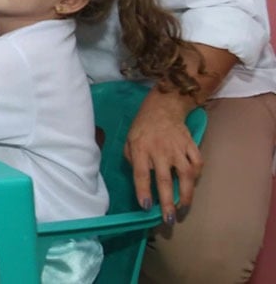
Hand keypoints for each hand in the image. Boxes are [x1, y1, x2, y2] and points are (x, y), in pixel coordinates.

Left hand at [123, 92, 203, 223]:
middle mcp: (159, 150)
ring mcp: (177, 147)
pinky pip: (198, 163)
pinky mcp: (191, 145)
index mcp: (140, 149)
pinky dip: (197, 176)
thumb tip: (141, 182)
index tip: (147, 207)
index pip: (141, 173)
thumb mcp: (129, 142)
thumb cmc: (142, 129)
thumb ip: (132, 161)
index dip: (143, 191)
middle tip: (168, 219)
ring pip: (186, 174)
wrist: (163, 108)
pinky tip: (192, 185)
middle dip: (167, 201)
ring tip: (183, 208)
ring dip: (186, 194)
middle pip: (164, 179)